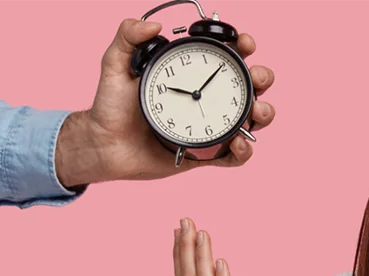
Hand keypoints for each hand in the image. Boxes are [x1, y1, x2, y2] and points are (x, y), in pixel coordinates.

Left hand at [55, 19, 277, 187]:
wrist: (104, 146)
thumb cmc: (110, 107)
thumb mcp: (115, 64)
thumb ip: (127, 37)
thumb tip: (153, 25)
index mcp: (192, 74)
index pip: (227, 56)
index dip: (242, 47)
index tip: (243, 43)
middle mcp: (207, 99)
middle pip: (249, 85)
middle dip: (262, 78)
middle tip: (255, 79)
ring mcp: (211, 127)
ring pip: (252, 119)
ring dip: (264, 113)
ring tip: (256, 111)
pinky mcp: (207, 155)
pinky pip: (235, 156)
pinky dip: (245, 151)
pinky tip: (238, 143)